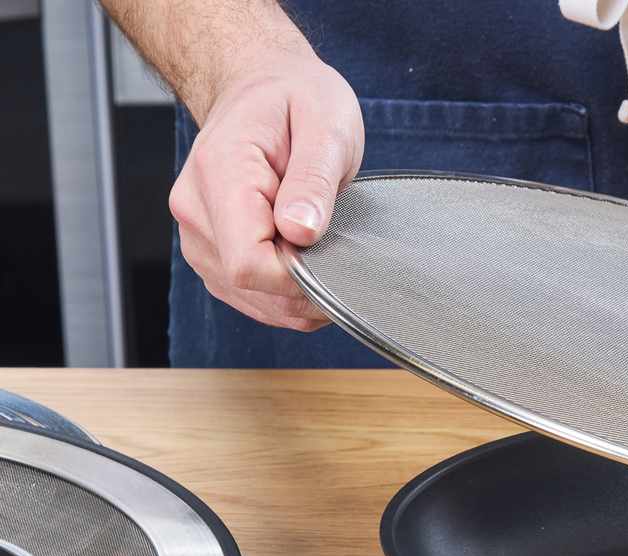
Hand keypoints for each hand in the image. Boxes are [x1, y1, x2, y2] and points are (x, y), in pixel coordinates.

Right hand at [169, 54, 363, 330]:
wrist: (264, 90)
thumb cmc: (297, 101)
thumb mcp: (325, 125)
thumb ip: (313, 180)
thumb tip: (302, 232)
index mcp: (220, 173)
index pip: (247, 262)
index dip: (295, 277)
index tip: (328, 254)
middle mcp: (195, 208)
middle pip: (247, 286)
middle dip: (301, 287)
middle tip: (336, 248)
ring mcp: (197, 234)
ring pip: (248, 299)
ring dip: (294, 294)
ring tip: (319, 248)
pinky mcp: (209, 251)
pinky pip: (247, 296)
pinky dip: (282, 294)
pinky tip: (303, 262)